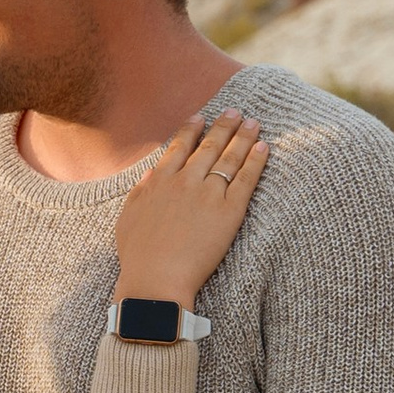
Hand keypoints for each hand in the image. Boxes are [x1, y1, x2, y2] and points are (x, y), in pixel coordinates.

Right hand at [115, 106, 269, 310]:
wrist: (156, 280)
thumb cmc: (139, 256)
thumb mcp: (129, 217)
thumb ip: (141, 191)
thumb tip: (152, 172)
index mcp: (160, 181)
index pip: (179, 147)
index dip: (192, 130)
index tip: (201, 117)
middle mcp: (185, 181)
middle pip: (209, 146)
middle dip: (223, 126)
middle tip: (235, 112)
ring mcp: (208, 194)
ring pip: (229, 157)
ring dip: (243, 136)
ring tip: (254, 122)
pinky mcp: (229, 211)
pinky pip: (246, 179)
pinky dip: (256, 161)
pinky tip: (264, 147)